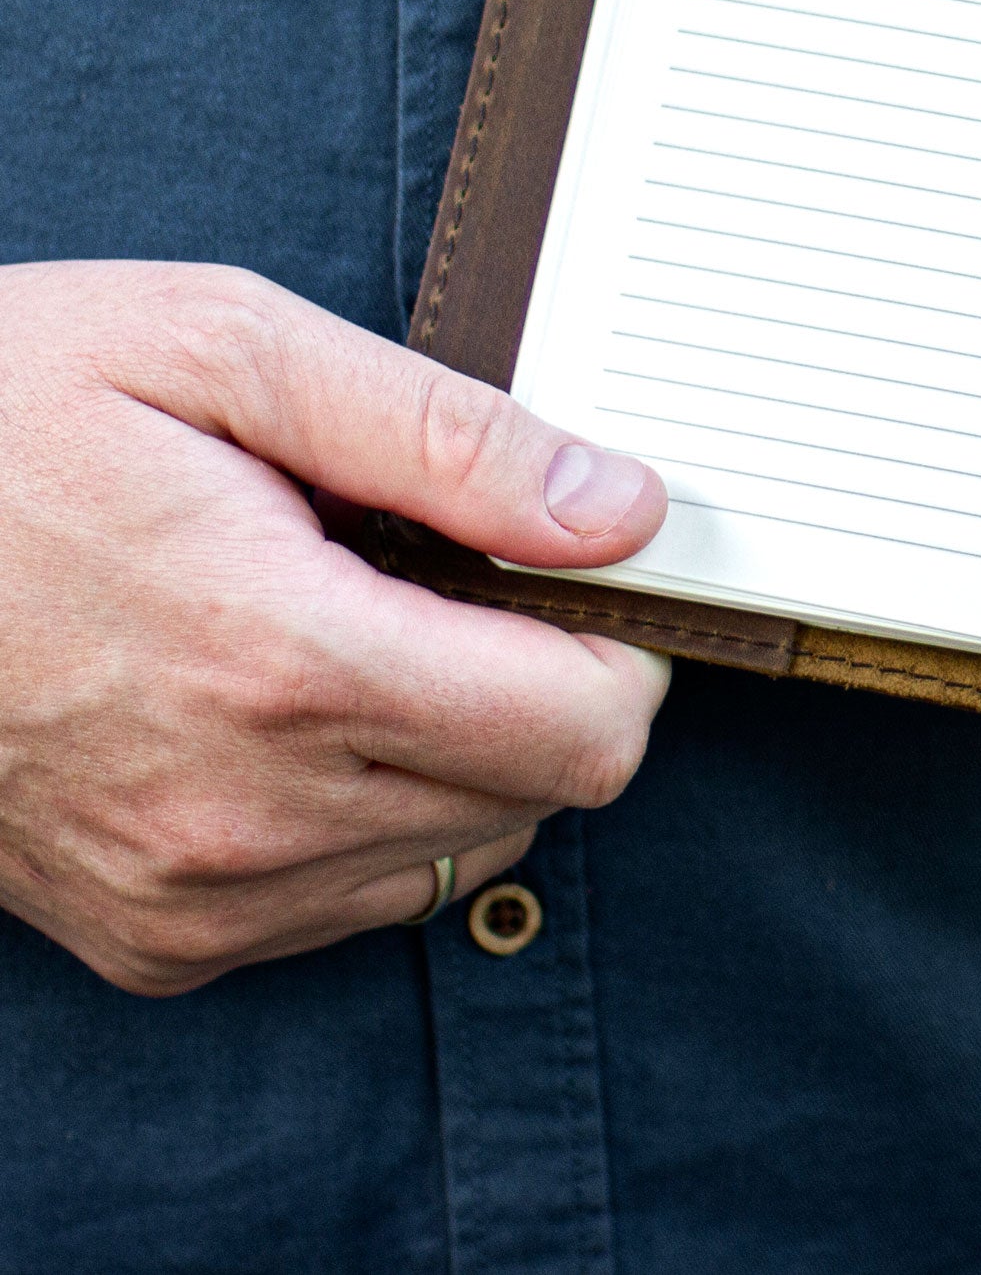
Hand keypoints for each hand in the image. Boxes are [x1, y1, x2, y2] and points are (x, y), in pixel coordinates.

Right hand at [0, 260, 672, 994]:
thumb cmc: (4, 409)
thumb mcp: (231, 348)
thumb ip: (453, 438)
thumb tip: (618, 508)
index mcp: (280, 659)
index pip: (584, 732)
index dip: (617, 645)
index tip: (578, 572)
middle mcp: (238, 813)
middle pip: (542, 798)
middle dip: (546, 684)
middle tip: (455, 574)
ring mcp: (185, 894)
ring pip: (457, 856)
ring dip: (463, 749)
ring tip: (363, 624)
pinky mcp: (145, 934)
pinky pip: (347, 900)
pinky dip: (372, 809)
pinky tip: (300, 704)